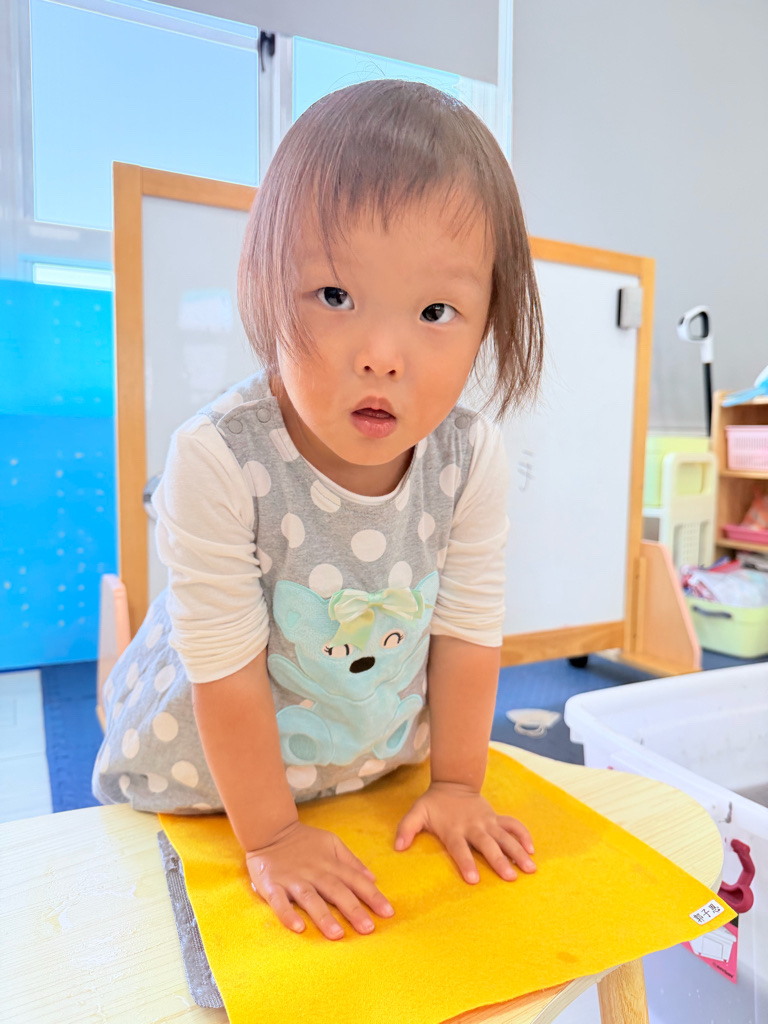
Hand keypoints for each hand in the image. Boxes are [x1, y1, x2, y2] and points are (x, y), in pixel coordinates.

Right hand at [246, 820, 394, 939]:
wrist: (270, 830)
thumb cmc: (304, 841)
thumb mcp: (331, 843)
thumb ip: (351, 861)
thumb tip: (373, 879)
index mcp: (330, 863)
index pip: (355, 880)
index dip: (372, 896)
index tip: (388, 913)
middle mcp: (314, 872)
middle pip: (336, 891)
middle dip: (353, 909)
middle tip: (368, 928)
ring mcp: (293, 879)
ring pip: (310, 898)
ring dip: (324, 916)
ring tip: (337, 934)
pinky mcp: (272, 885)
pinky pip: (279, 902)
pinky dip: (288, 914)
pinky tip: (298, 928)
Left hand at [394, 781, 535, 883]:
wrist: (453, 783)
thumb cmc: (434, 804)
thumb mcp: (417, 813)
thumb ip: (407, 828)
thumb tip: (398, 846)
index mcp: (454, 829)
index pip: (460, 848)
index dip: (466, 862)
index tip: (474, 879)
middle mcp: (473, 826)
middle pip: (488, 845)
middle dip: (499, 860)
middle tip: (510, 877)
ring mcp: (487, 822)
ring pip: (505, 837)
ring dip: (518, 852)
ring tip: (530, 868)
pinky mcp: (496, 818)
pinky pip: (513, 825)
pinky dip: (523, 835)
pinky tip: (532, 850)